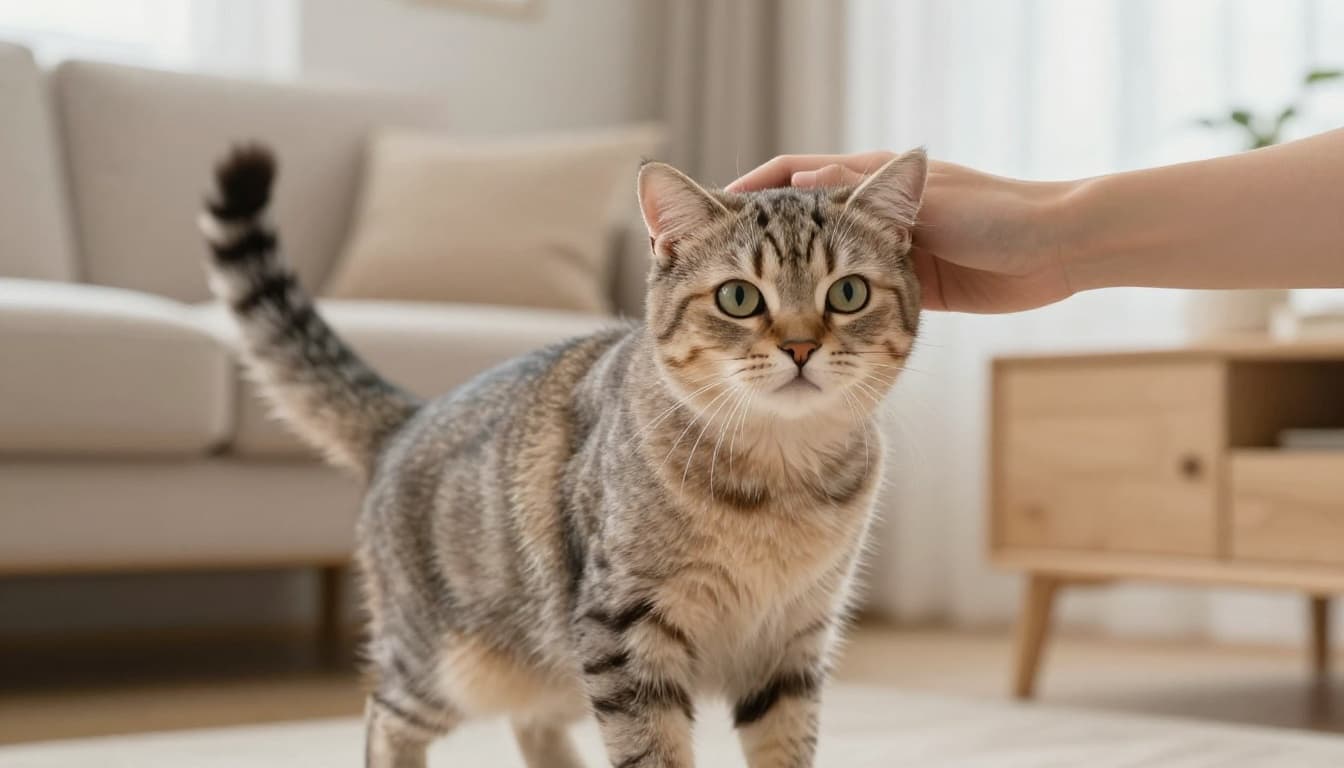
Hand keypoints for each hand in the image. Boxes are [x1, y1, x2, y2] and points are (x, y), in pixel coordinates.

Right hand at [728, 152, 1078, 312]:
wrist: (1059, 251)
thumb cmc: (998, 216)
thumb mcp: (927, 201)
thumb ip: (866, 195)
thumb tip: (800, 180)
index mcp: (872, 180)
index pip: (792, 175)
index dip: (749, 192)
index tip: (711, 213)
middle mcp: (871, 214)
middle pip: (795, 222)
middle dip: (751, 241)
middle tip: (709, 268)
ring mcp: (883, 251)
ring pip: (815, 263)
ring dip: (781, 278)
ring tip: (741, 305)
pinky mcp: (899, 290)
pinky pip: (845, 296)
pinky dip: (818, 308)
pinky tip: (792, 331)